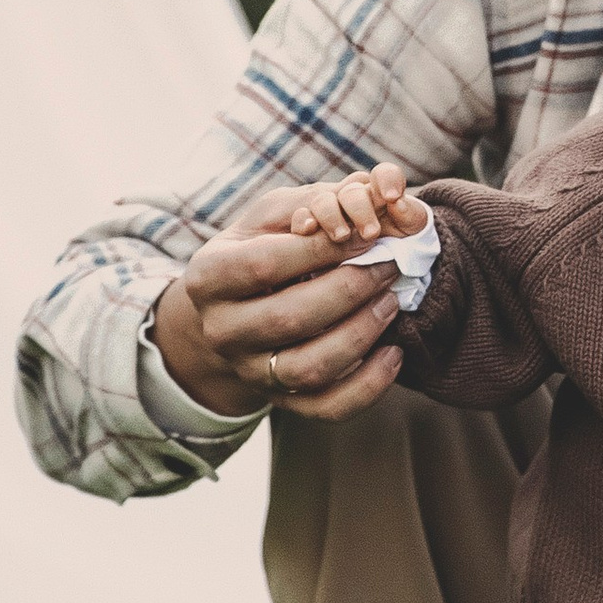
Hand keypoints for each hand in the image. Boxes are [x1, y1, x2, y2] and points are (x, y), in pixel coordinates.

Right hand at [150, 170, 416, 425]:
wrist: (230, 315)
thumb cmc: (258, 251)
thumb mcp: (267, 217)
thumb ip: (311, 202)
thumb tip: (367, 195)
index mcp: (207, 278)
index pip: (265, 264)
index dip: (322, 249)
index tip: (368, 233)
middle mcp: (221, 331)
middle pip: (289, 318)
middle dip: (349, 289)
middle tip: (389, 266)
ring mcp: (250, 372)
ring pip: (308, 368)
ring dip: (361, 334)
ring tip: (391, 301)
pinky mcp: (282, 402)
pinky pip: (327, 407)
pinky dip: (368, 386)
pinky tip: (394, 353)